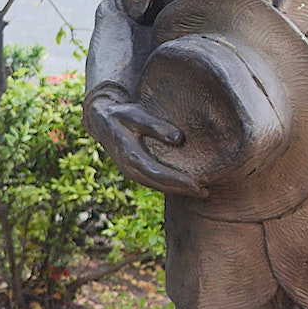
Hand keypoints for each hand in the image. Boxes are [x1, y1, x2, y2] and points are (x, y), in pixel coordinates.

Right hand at [85, 90, 208, 198]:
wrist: (101, 121)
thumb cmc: (122, 115)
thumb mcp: (137, 115)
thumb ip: (156, 126)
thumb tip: (179, 138)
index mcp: (132, 157)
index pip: (159, 174)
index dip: (178, 181)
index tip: (197, 185)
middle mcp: (132, 169)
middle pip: (161, 184)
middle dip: (183, 190)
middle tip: (206, 192)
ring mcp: (133, 172)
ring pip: (159, 186)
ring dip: (179, 190)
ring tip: (202, 192)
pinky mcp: (136, 171)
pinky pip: (156, 181)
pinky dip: (171, 185)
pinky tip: (187, 185)